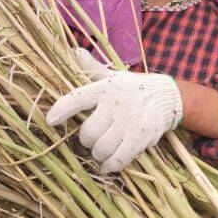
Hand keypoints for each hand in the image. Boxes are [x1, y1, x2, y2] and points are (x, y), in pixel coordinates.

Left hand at [46, 48, 182, 173]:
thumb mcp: (113, 76)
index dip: (62, 110)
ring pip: (101, 149)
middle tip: (92, 139)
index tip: (50, 121)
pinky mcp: (140, 137)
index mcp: (105, 88)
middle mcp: (115, 104)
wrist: (166, 97)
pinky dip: (111, 165)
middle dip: (86, 140)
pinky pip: (119, 158)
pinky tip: (109, 165)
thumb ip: (92, 67)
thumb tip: (75, 52)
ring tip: (102, 150)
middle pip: (88, 133)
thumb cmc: (133, 88)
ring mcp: (129, 122)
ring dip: (98, 154)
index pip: (78, 98)